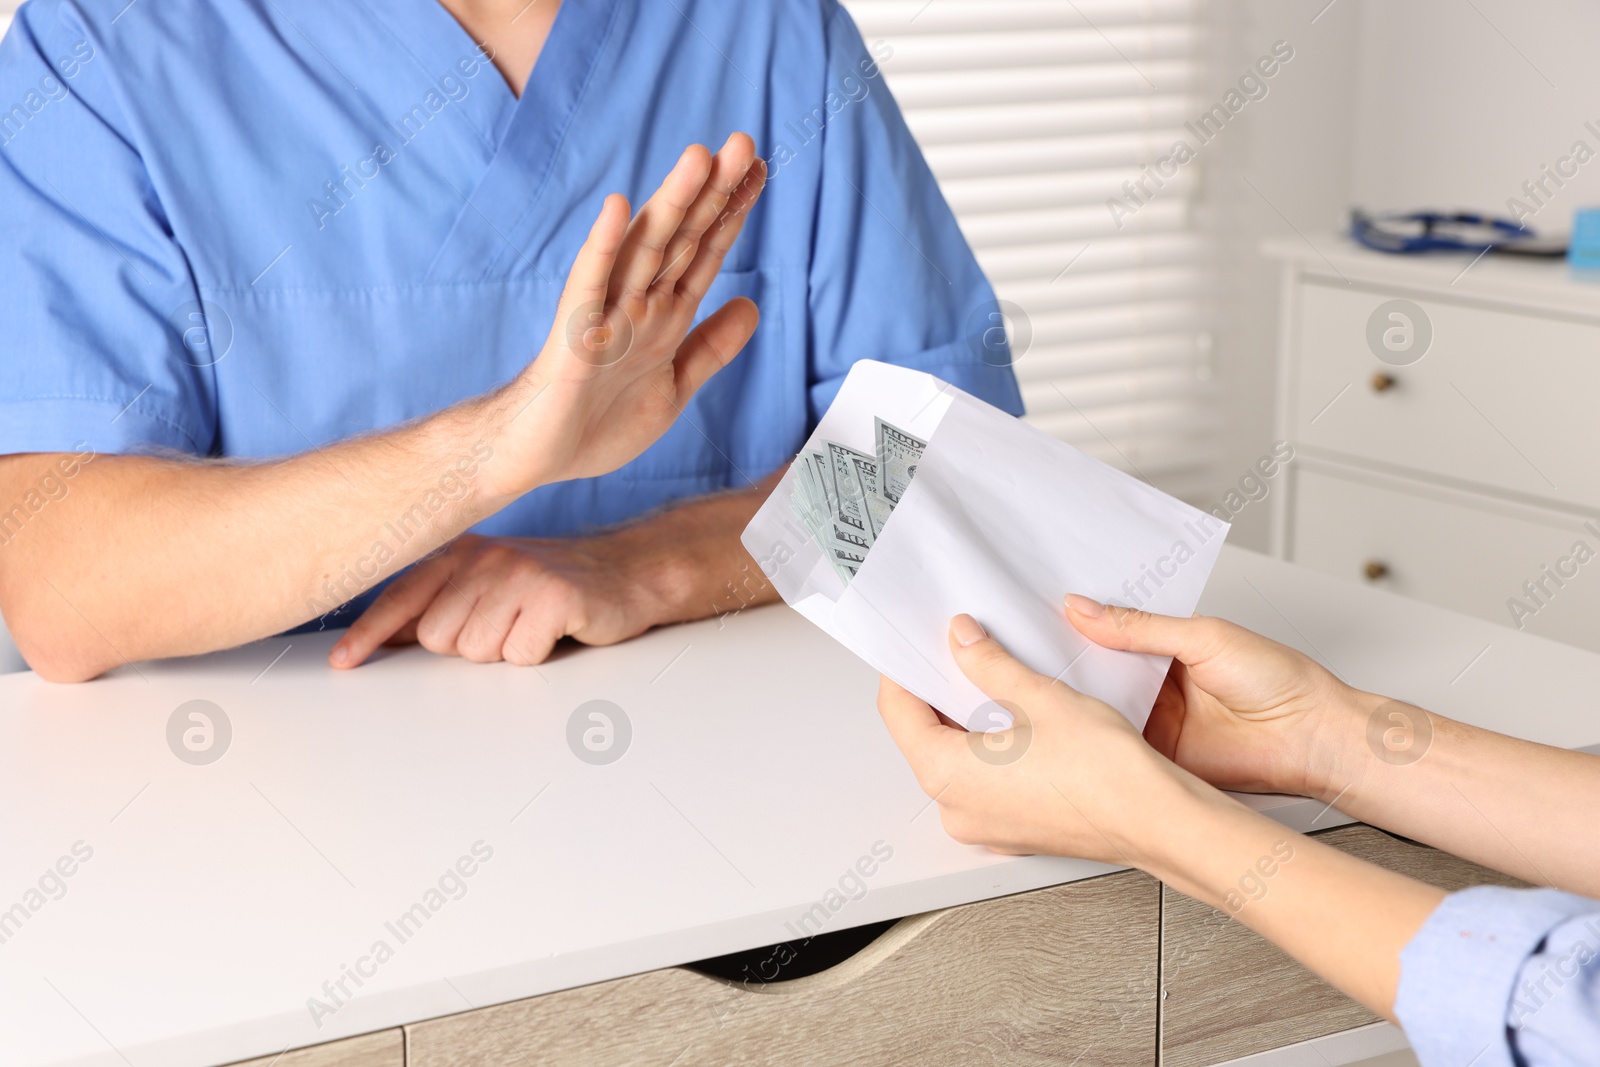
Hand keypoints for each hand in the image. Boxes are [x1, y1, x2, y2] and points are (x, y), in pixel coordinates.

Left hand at [330, 533, 665, 667]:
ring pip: (477, 651)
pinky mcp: (555, 596)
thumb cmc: (554, 587)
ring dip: (504, 652)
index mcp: (463, 553)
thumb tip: (382, 640)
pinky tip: (554, 632)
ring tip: (531, 628)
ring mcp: (521, 574)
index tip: (344, 662)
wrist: (629, 573)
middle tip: (506, 627)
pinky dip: (537, 655)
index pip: (403, 595)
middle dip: (467, 647)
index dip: (370, 631)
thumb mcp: (489, 586)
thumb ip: (438, 606)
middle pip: (438, 638)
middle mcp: (487, 557)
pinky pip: (520, 655)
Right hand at [478, 133, 767, 498]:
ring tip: (698, 159)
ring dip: (671, 204)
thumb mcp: (674, 387)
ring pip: (644, 251)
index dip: (732, 212)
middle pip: (682, 239)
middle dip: (712, 193)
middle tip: (743, 143)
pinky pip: (589, 286)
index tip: (760, 170)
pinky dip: (603, 247)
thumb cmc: (597, 422)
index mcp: (664, 316)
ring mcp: (605, 316)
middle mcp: (638, 305)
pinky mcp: (574, 338)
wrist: (538, 458)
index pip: (705, 253)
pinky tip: (618, 209)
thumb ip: (710, 347)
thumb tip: (752, 306)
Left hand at [877, 613, 1182, 863]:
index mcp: (947, 776)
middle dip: (938, 691)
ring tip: (991, 680)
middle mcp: (957, 809)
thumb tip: (962, 639)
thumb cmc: (1105, 772)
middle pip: (923, 737)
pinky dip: (990, 750)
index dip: (904, 670)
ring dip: (966, 719)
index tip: (915, 644)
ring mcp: (985, 826)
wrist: (1157, 820)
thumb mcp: (1038, 696)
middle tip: (956, 652)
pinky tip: (1017, 721)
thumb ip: (987, 663)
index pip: (898, 712)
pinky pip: (983, 782)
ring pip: (955, 761)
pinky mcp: (1013, 830)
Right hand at [1063, 594, 1368, 801]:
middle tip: (1025, 644)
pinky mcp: (1155, 752)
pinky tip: (1069, 720)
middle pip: (1098, 666)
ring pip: (1100, 703)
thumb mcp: (1204, 637)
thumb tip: (1085, 609)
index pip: (1110, 627)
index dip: (1078, 620)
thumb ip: (1141, 627)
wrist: (1311, 739)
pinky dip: (1093, 733)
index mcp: (1166, 642)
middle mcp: (1155, 680)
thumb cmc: (1280, 680)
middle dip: (1067, 657)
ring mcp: (1153, 717)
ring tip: (1036, 677)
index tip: (1040, 609)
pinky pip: (1114, 741)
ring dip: (1076, 695)